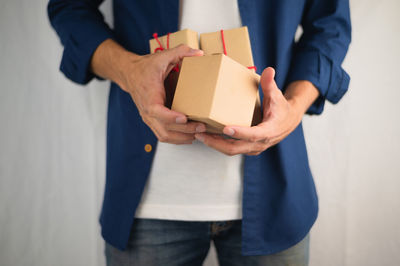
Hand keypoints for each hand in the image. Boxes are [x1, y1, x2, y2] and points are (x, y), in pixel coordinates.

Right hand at [91, 40, 206, 144]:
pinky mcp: (152, 122)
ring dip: (182, 138)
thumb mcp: (162, 57)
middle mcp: (147, 112)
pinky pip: (163, 135)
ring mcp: (149, 119)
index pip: (157, 112)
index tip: (184, 118)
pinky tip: (190, 137)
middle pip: (164, 129)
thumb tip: (199, 53)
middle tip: (202, 127)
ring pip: (164, 136)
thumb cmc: (145, 68)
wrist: (130, 74)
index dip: (171, 117)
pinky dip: (177, 139)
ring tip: (199, 135)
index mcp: (149, 97)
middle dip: (184, 130)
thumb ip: (180, 52)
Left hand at [194, 67, 318, 154]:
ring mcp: (253, 148)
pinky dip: (218, 144)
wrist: (288, 121)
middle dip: (217, 142)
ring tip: (199, 135)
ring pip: (231, 150)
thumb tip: (269, 70)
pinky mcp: (247, 148)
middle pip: (236, 147)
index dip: (240, 132)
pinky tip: (206, 136)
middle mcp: (260, 143)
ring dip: (214, 144)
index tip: (225, 128)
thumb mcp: (276, 95)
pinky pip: (231, 149)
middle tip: (200, 134)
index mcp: (269, 130)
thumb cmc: (281, 108)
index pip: (253, 135)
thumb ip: (270, 84)